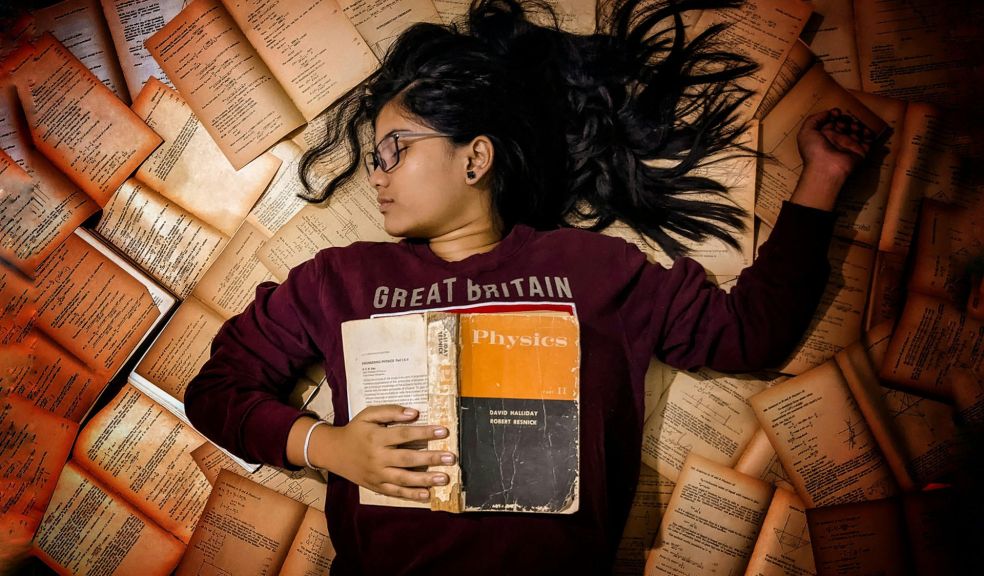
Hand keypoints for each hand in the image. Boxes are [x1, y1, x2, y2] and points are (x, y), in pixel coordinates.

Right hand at [318, 405, 455, 501]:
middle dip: (431, 459)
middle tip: (450, 457)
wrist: (334, 452)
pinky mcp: (376, 486)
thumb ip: (390, 411)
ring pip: (403, 479)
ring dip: (425, 479)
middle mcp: (377, 457)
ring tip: (444, 477)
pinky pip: (395, 492)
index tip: (444, 431)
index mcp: (376, 438)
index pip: (404, 434)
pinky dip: (411, 495)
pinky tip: (427, 494)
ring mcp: (377, 474)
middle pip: (407, 459)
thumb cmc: (356, 430)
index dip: (425, 433)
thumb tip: (414, 413)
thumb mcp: (368, 415)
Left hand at [797, 108, 874, 182]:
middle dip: (846, 119)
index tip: (836, 113)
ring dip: (857, 125)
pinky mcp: (860, 152)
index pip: (831, 122)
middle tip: (843, 123)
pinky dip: (869, 134)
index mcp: (823, 136)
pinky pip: (868, 141)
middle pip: (845, 125)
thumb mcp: (806, 132)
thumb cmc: (814, 151)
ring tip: (853, 127)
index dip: (834, 115)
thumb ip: (814, 119)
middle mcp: (836, 141)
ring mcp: (848, 146)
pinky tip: (863, 130)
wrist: (826, 169)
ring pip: (857, 131)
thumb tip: (827, 113)